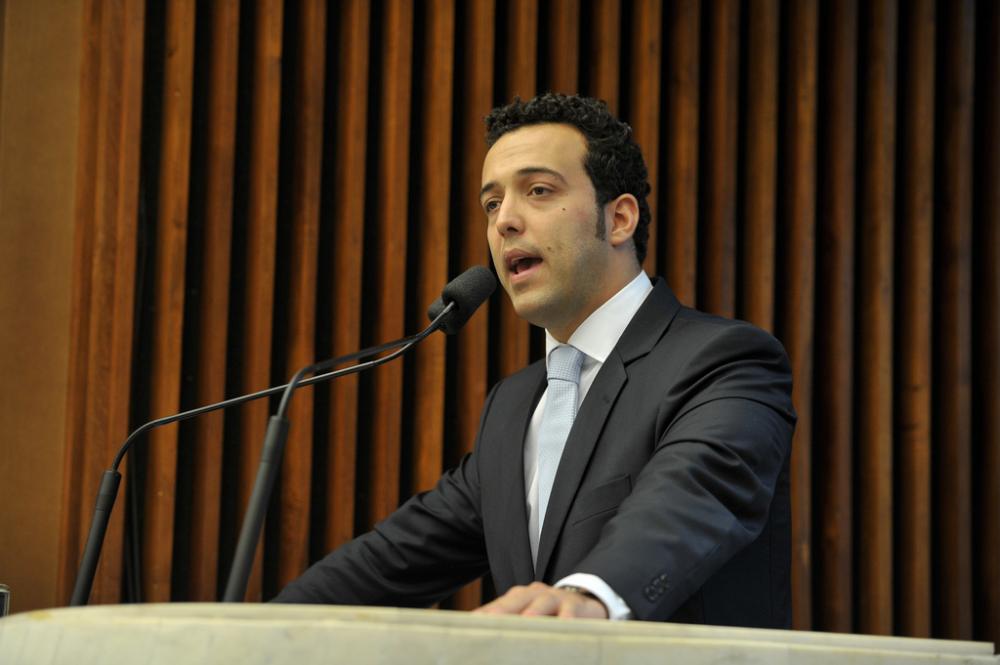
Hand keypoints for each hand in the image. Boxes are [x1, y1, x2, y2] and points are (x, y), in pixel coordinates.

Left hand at [473, 582, 608, 618]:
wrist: (585, 601)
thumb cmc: (549, 615)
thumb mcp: (529, 617)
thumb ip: (511, 627)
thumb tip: (487, 642)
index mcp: (518, 598)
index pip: (497, 606)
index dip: (483, 615)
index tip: (470, 624)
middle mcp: (533, 594)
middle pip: (515, 601)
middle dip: (501, 611)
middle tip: (487, 621)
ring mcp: (554, 597)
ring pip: (542, 603)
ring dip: (534, 612)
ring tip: (526, 621)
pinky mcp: (575, 605)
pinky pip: (570, 612)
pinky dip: (566, 619)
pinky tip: (563, 626)